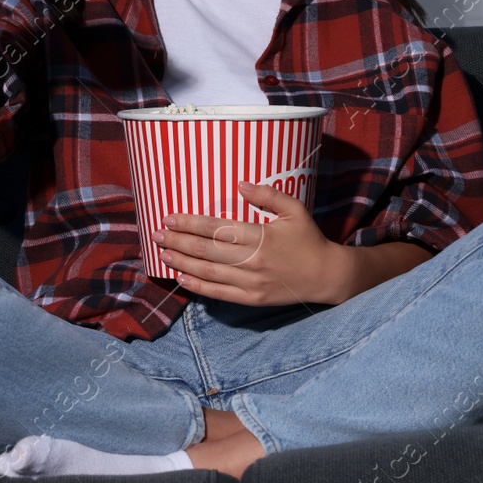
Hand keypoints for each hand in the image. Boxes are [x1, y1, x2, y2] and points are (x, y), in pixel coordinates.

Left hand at [151, 180, 346, 305]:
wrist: (327, 275)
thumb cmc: (308, 238)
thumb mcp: (294, 209)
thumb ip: (267, 195)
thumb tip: (240, 183)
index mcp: (260, 236)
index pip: (216, 229)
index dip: (189, 223)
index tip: (169, 218)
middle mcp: (252, 261)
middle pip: (206, 250)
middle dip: (177, 242)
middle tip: (156, 234)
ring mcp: (251, 282)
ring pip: (208, 273)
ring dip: (182, 263)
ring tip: (163, 253)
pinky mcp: (252, 299)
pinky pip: (219, 294)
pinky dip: (198, 286)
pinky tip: (181, 278)